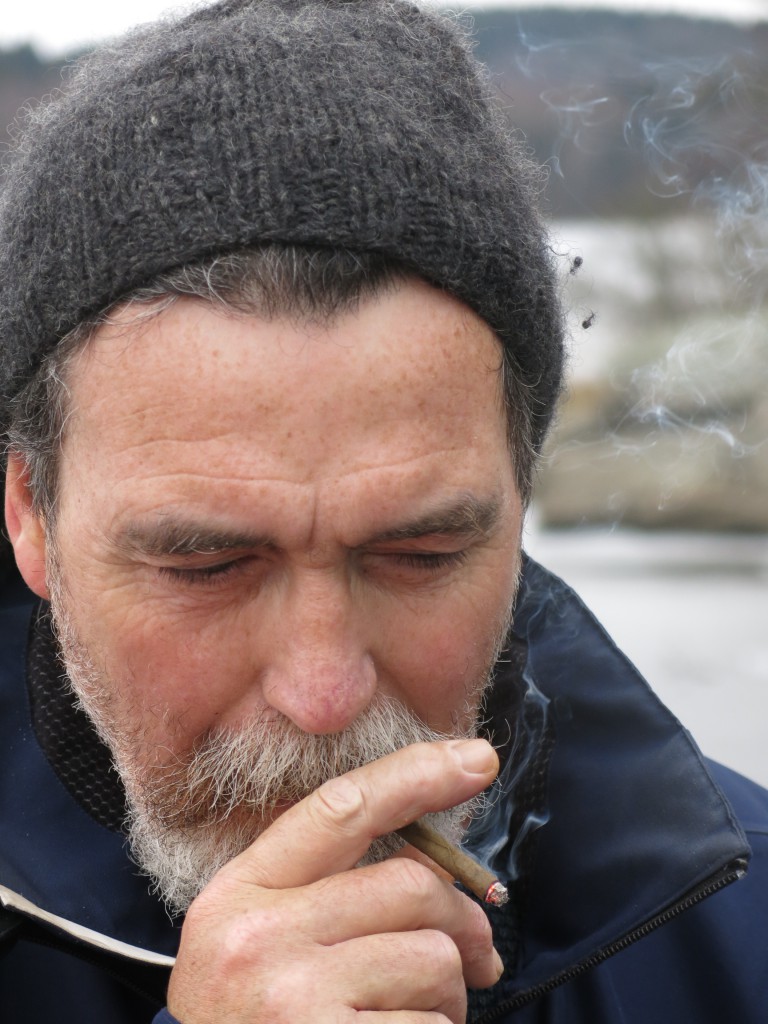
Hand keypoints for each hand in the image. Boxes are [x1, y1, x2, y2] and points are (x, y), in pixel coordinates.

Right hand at [167, 738, 502, 1023]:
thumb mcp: (257, 942)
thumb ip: (331, 890)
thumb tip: (441, 868)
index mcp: (239, 894)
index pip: (339, 808)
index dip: (415, 776)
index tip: (476, 758)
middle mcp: (259, 938)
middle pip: (411, 885)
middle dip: (462, 921)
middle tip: (477, 958)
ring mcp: (293, 999)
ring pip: (434, 957)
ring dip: (451, 994)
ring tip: (414, 1015)